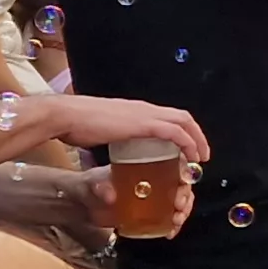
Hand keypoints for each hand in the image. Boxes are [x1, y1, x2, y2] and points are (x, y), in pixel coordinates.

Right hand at [39, 94, 209, 160]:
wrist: (66, 116)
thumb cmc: (77, 125)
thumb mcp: (102, 130)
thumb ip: (113, 137)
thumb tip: (112, 147)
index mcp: (136, 110)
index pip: (168, 115)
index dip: (182, 130)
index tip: (187, 147)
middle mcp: (145, 109)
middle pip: (183, 116)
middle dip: (197, 135)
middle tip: (202, 154)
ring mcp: (145, 114)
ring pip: (183, 122)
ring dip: (197, 140)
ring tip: (200, 159)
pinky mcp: (143, 124)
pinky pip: (174, 132)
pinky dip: (187, 144)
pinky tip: (190, 157)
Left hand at [69, 162, 191, 233]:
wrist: (81, 205)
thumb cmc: (87, 187)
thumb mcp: (91, 184)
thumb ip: (99, 188)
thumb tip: (111, 195)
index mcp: (143, 164)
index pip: (172, 163)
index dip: (183, 172)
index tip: (182, 183)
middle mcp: (152, 179)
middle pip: (180, 183)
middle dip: (185, 195)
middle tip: (179, 207)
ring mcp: (152, 196)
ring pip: (179, 200)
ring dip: (183, 211)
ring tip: (176, 221)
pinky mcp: (150, 212)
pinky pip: (169, 217)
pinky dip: (174, 225)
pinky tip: (170, 232)